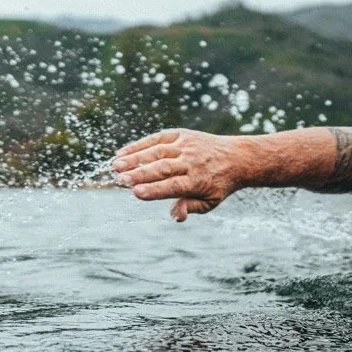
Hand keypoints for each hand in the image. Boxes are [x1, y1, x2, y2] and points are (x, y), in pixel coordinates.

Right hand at [112, 129, 243, 221]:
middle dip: (141, 174)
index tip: (136, 193)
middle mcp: (192, 161)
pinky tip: (121, 153)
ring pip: (157, 151)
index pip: (174, 186)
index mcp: (199, 181)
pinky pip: (157, 138)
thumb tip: (176, 216)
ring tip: (115, 166)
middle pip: (163, 167)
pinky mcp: (181, 135)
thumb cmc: (218, 184)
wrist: (236, 157)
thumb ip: (191, 207)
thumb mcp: (210, 201)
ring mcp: (186, 146)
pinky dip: (139, 145)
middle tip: (120, 181)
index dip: (155, 190)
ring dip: (135, 158)